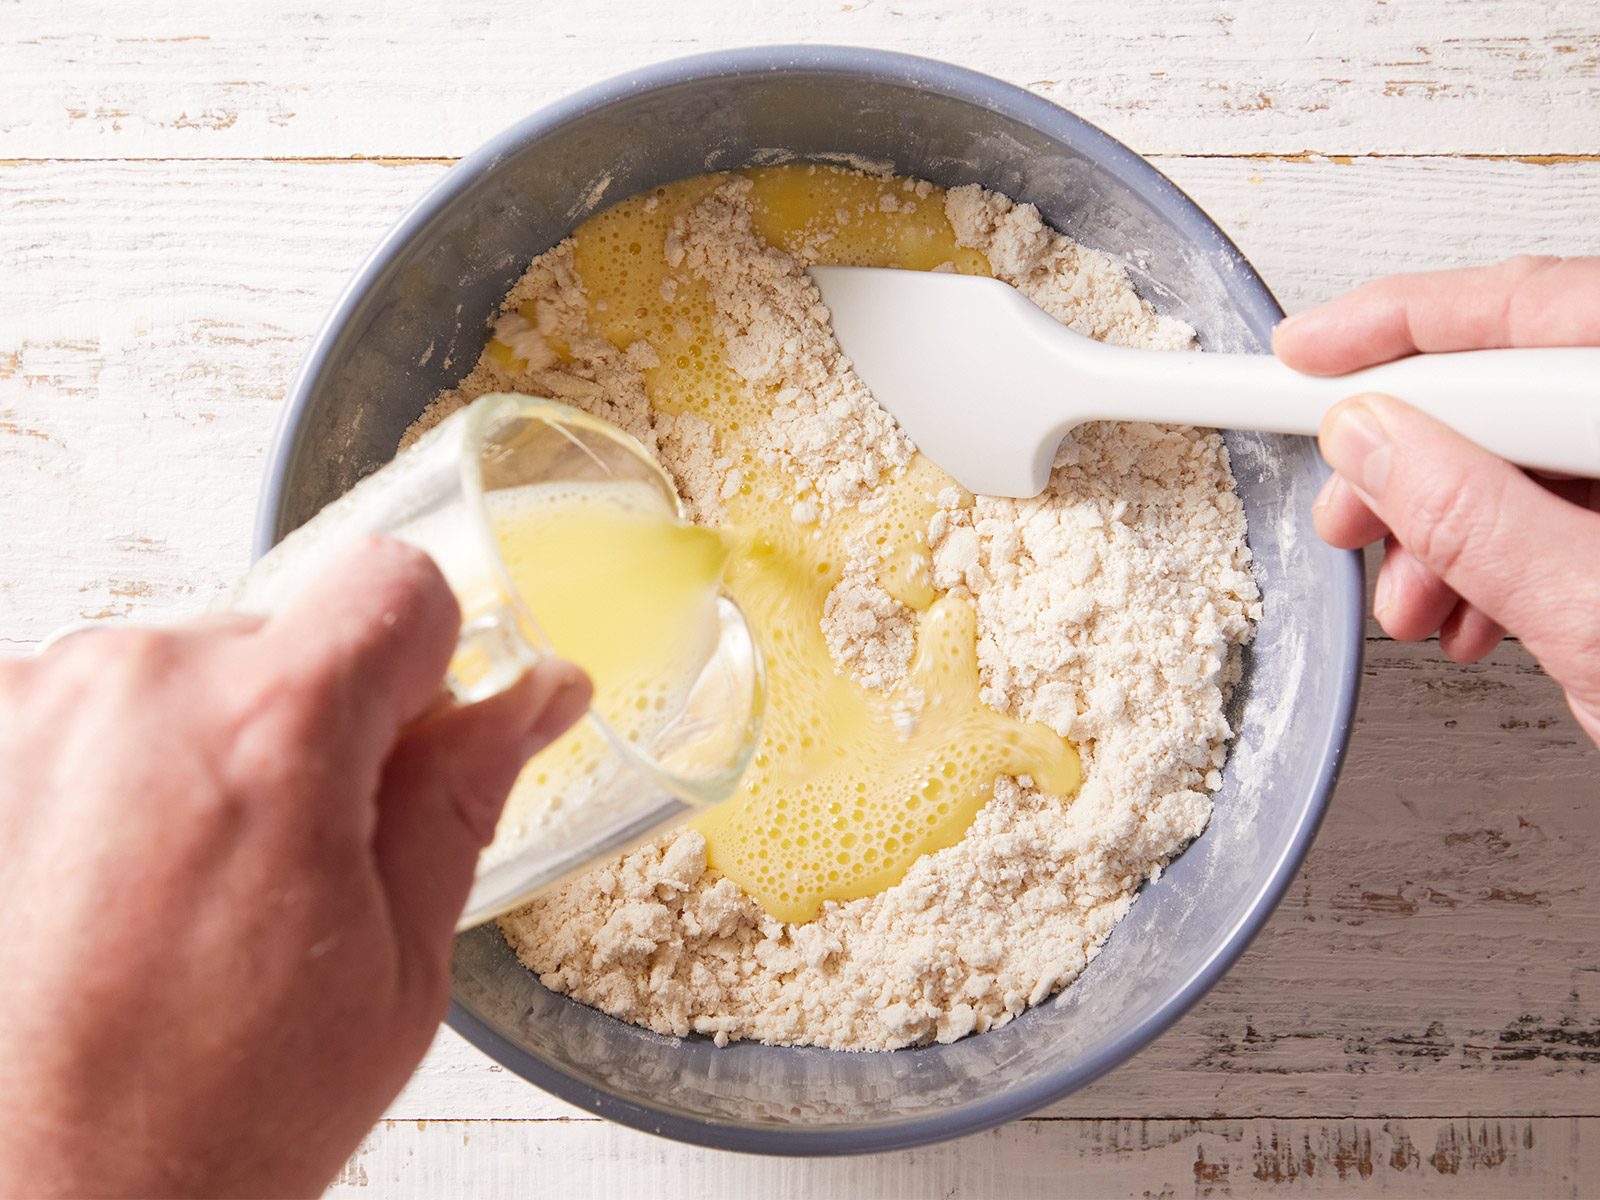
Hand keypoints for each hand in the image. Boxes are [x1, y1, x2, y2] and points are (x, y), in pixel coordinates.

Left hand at [0, 537, 589, 1197]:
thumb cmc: (206, 1123)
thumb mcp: (397, 969)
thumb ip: (463, 792)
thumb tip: (535, 693)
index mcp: (274, 732)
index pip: (394, 582)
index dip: (424, 661)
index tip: (404, 734)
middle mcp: (134, 689)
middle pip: (278, 638)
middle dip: (303, 727)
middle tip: (282, 870)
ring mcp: (25, 710)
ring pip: (174, 676)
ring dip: (195, 754)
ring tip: (171, 898)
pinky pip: (78, 715)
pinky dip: (103, 779)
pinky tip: (92, 892)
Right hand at [1274, 255, 1599, 746]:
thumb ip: (1476, 516)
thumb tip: (1374, 442)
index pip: (1533, 309)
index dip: (1399, 324)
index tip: (1307, 354)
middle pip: (1524, 385)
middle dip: (1414, 453)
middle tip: (1345, 504)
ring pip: (1533, 456)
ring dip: (1446, 525)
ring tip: (1411, 595)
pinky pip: (1566, 510)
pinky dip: (1498, 559)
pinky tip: (1469, 611)